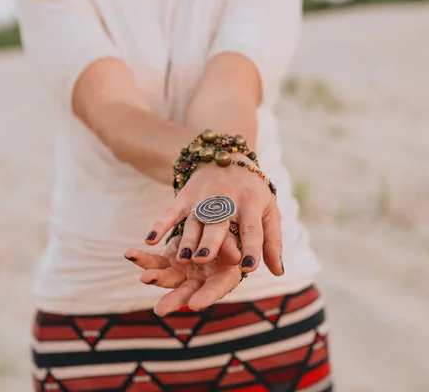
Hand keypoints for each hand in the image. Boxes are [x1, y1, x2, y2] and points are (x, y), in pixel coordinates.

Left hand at [124, 234, 242, 315]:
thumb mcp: (234, 240)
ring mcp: (181, 272)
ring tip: (144, 278)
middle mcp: (199, 281)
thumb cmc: (231, 238)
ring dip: (154, 277)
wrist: (214, 230)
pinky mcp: (167, 260)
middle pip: (186, 292)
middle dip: (173, 300)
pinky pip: (153, 261)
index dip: (206, 297)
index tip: (195, 305)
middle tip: (160, 309)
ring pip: (166, 277)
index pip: (214, 290)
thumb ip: (231, 247)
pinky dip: (141, 259)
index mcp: (220, 279)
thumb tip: (235, 256)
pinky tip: (129, 254)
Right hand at [144, 154, 283, 276]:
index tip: (249, 267)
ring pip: (194, 221)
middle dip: (211, 241)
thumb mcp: (269, 211)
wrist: (228, 156)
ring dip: (187, 239)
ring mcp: (204, 198)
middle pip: (218, 224)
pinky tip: (150, 240)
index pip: (252, 229)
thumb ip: (272, 241)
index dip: (252, 247)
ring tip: (182, 258)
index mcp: (251, 205)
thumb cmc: (252, 193)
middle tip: (203, 260)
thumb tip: (278, 272)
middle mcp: (227, 200)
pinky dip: (160, 224)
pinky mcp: (185, 196)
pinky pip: (171, 211)